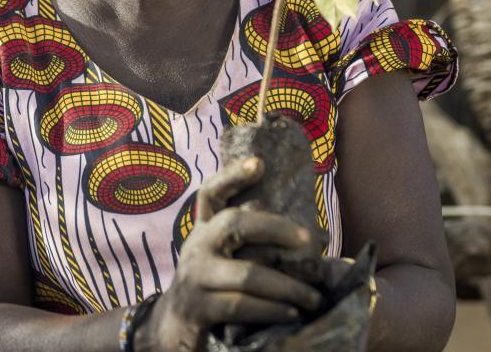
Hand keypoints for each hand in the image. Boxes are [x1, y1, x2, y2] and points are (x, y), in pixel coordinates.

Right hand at [137, 157, 323, 350]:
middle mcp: (197, 247)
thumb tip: (318, 239)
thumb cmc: (212, 286)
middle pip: (233, 223)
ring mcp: (196, 277)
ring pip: (246, 274)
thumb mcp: (223, 258)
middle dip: (274, 227)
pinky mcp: (200, 308)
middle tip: (307, 238)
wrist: (173, 326)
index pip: (212, 193)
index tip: (259, 163)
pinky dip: (271, 310)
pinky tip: (292, 313)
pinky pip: (241, 306)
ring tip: (313, 297)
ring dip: (286, 287)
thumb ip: (254, 245)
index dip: (232, 175)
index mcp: (205, 229)